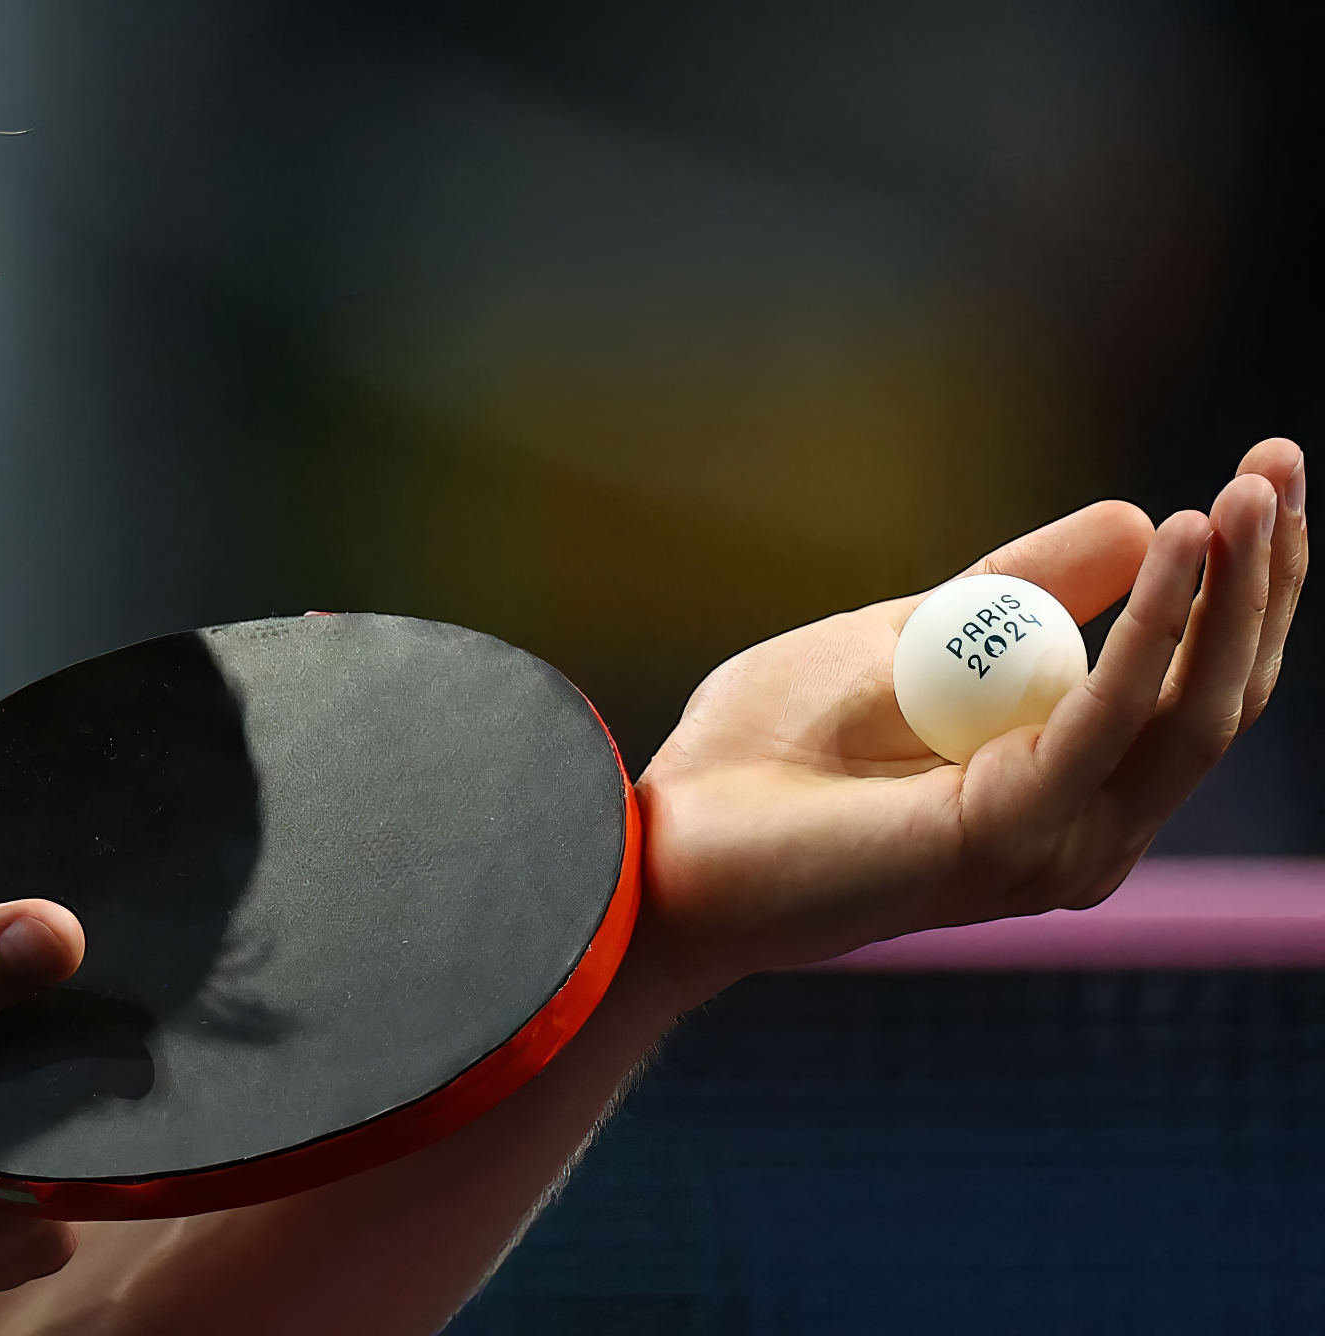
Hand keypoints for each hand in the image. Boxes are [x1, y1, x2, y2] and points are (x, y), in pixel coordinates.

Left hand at [637, 439, 1306, 988]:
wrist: (661, 836)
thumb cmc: (762, 753)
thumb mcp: (911, 639)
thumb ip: (1019, 596)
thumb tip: (1140, 520)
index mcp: (1058, 788)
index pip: (1188, 688)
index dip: (1242, 584)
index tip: (1267, 473)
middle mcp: (1078, 829)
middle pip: (1213, 700)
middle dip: (1262, 576)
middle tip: (1284, 458)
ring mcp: (1051, 846)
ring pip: (1190, 713)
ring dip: (1232, 592)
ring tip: (1253, 485)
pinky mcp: (1006, 837)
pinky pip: (1109, 720)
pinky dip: (1154, 628)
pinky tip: (1186, 542)